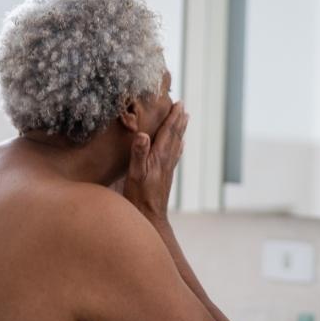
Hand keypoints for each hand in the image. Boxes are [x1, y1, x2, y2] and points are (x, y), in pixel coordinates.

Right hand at [123, 102, 188, 221]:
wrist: (150, 216)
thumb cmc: (140, 196)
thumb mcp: (135, 174)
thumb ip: (139, 154)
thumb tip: (143, 134)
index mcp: (159, 156)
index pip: (168, 132)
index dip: (173, 117)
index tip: (178, 103)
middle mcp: (166, 160)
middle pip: (175, 135)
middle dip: (178, 120)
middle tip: (182, 106)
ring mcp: (167, 168)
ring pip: (176, 144)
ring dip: (180, 130)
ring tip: (184, 119)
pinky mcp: (166, 175)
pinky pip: (174, 155)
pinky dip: (178, 146)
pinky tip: (181, 145)